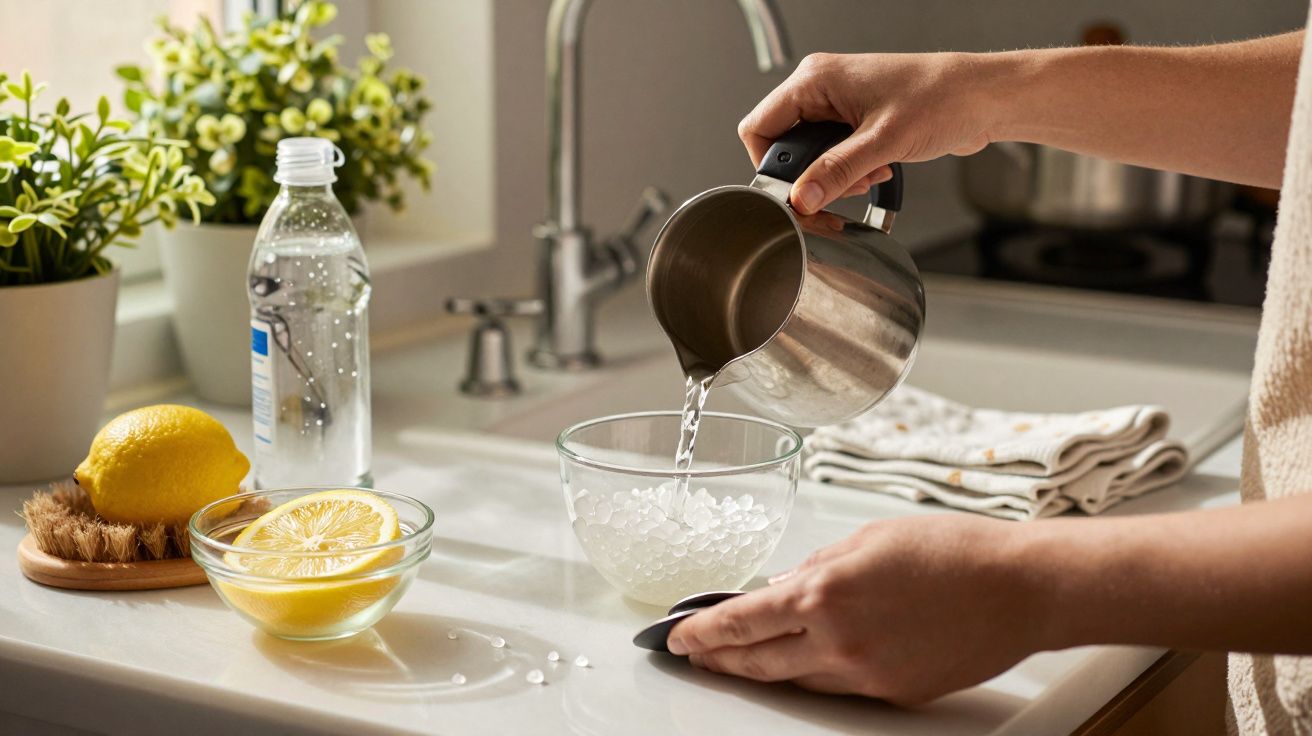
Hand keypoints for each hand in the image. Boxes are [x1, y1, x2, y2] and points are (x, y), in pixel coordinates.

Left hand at [667, 515, 1048, 703]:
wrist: (1018, 588)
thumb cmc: (952, 550)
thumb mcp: (869, 539)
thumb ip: (817, 566)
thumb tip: (783, 586)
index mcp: (824, 592)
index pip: (741, 620)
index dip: (702, 631)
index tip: (678, 636)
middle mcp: (837, 640)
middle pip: (757, 661)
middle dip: (719, 660)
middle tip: (694, 656)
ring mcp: (865, 674)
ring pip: (795, 680)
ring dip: (760, 671)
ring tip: (737, 663)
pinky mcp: (893, 693)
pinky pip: (837, 688)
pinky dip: (811, 675)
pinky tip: (801, 664)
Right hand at [740, 52, 998, 213]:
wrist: (983, 98)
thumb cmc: (942, 98)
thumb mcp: (882, 142)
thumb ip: (836, 172)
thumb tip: (801, 197)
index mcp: (816, 79)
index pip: (759, 126)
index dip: (768, 165)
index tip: (791, 191)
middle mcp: (822, 88)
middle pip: (783, 144)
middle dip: (810, 173)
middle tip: (839, 185)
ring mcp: (839, 104)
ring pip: (810, 153)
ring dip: (834, 174)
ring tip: (866, 174)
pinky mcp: (856, 120)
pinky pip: (834, 154)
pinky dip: (850, 170)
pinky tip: (876, 168)